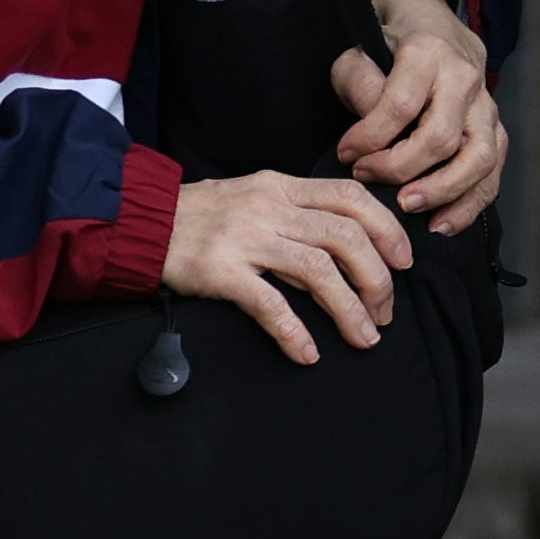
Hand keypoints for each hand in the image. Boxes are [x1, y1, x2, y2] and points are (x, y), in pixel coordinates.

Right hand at [164, 168, 410, 364]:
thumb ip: (297, 213)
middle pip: (346, 237)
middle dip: (377, 278)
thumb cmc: (200, 216)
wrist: (136, 223)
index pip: (351, 198)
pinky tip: (308, 352)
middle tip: (384, 311)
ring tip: (363, 337)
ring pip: (318, 271)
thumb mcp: (253, 197)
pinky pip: (269, 304)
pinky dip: (295, 331)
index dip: (387, 229)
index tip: (403, 261)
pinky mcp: (219, 270)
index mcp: (281, 186)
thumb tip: (347, 248)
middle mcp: (268, 207)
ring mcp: (244, 237)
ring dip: (349, 309)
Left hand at [329, 0, 503, 231]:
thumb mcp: (357, 51)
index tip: (346, 154)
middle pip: (443, 137)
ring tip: (408, 207)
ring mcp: (487, 107)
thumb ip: (359, 85)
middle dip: (401, 167)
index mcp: (430, 52)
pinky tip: (441, 223)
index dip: (370, 136)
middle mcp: (466, 79)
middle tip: (367, 178)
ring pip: (479, 158)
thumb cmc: (385, 46)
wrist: (431, 26)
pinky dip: (470, 204)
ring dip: (443, 190)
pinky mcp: (496, 132)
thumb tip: (369, 135)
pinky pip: (493, 174)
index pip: (402, 104)